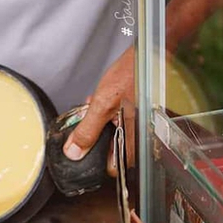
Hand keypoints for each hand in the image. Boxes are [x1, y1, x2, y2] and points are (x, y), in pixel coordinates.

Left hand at [62, 47, 134, 175]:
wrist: (148, 55)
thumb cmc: (132, 75)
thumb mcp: (102, 103)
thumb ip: (88, 130)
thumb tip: (74, 152)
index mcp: (133, 139)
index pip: (114, 167)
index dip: (97, 160)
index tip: (85, 149)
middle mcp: (139, 137)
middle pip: (113, 150)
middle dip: (98, 136)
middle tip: (89, 121)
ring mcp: (140, 126)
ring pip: (115, 134)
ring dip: (102, 123)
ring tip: (96, 105)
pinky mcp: (140, 114)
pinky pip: (120, 121)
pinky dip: (110, 113)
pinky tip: (105, 99)